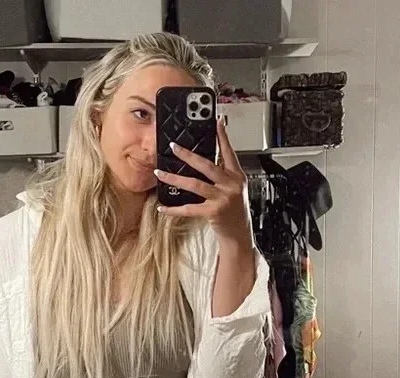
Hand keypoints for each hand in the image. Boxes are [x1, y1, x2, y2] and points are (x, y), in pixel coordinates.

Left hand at [155, 117, 250, 243]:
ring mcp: (222, 199)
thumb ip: (224, 173)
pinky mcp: (213, 212)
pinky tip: (163, 207)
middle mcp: (230, 185)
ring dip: (175, 179)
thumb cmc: (235, 210)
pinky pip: (189, 209)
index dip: (222, 137)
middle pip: (207, 165)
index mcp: (236, 176)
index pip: (228, 152)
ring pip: (195, 184)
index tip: (216, 122)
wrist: (239, 233)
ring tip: (161, 173)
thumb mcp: (235, 188)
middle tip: (174, 147)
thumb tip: (205, 159)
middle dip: (188, 155)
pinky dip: (174, 209)